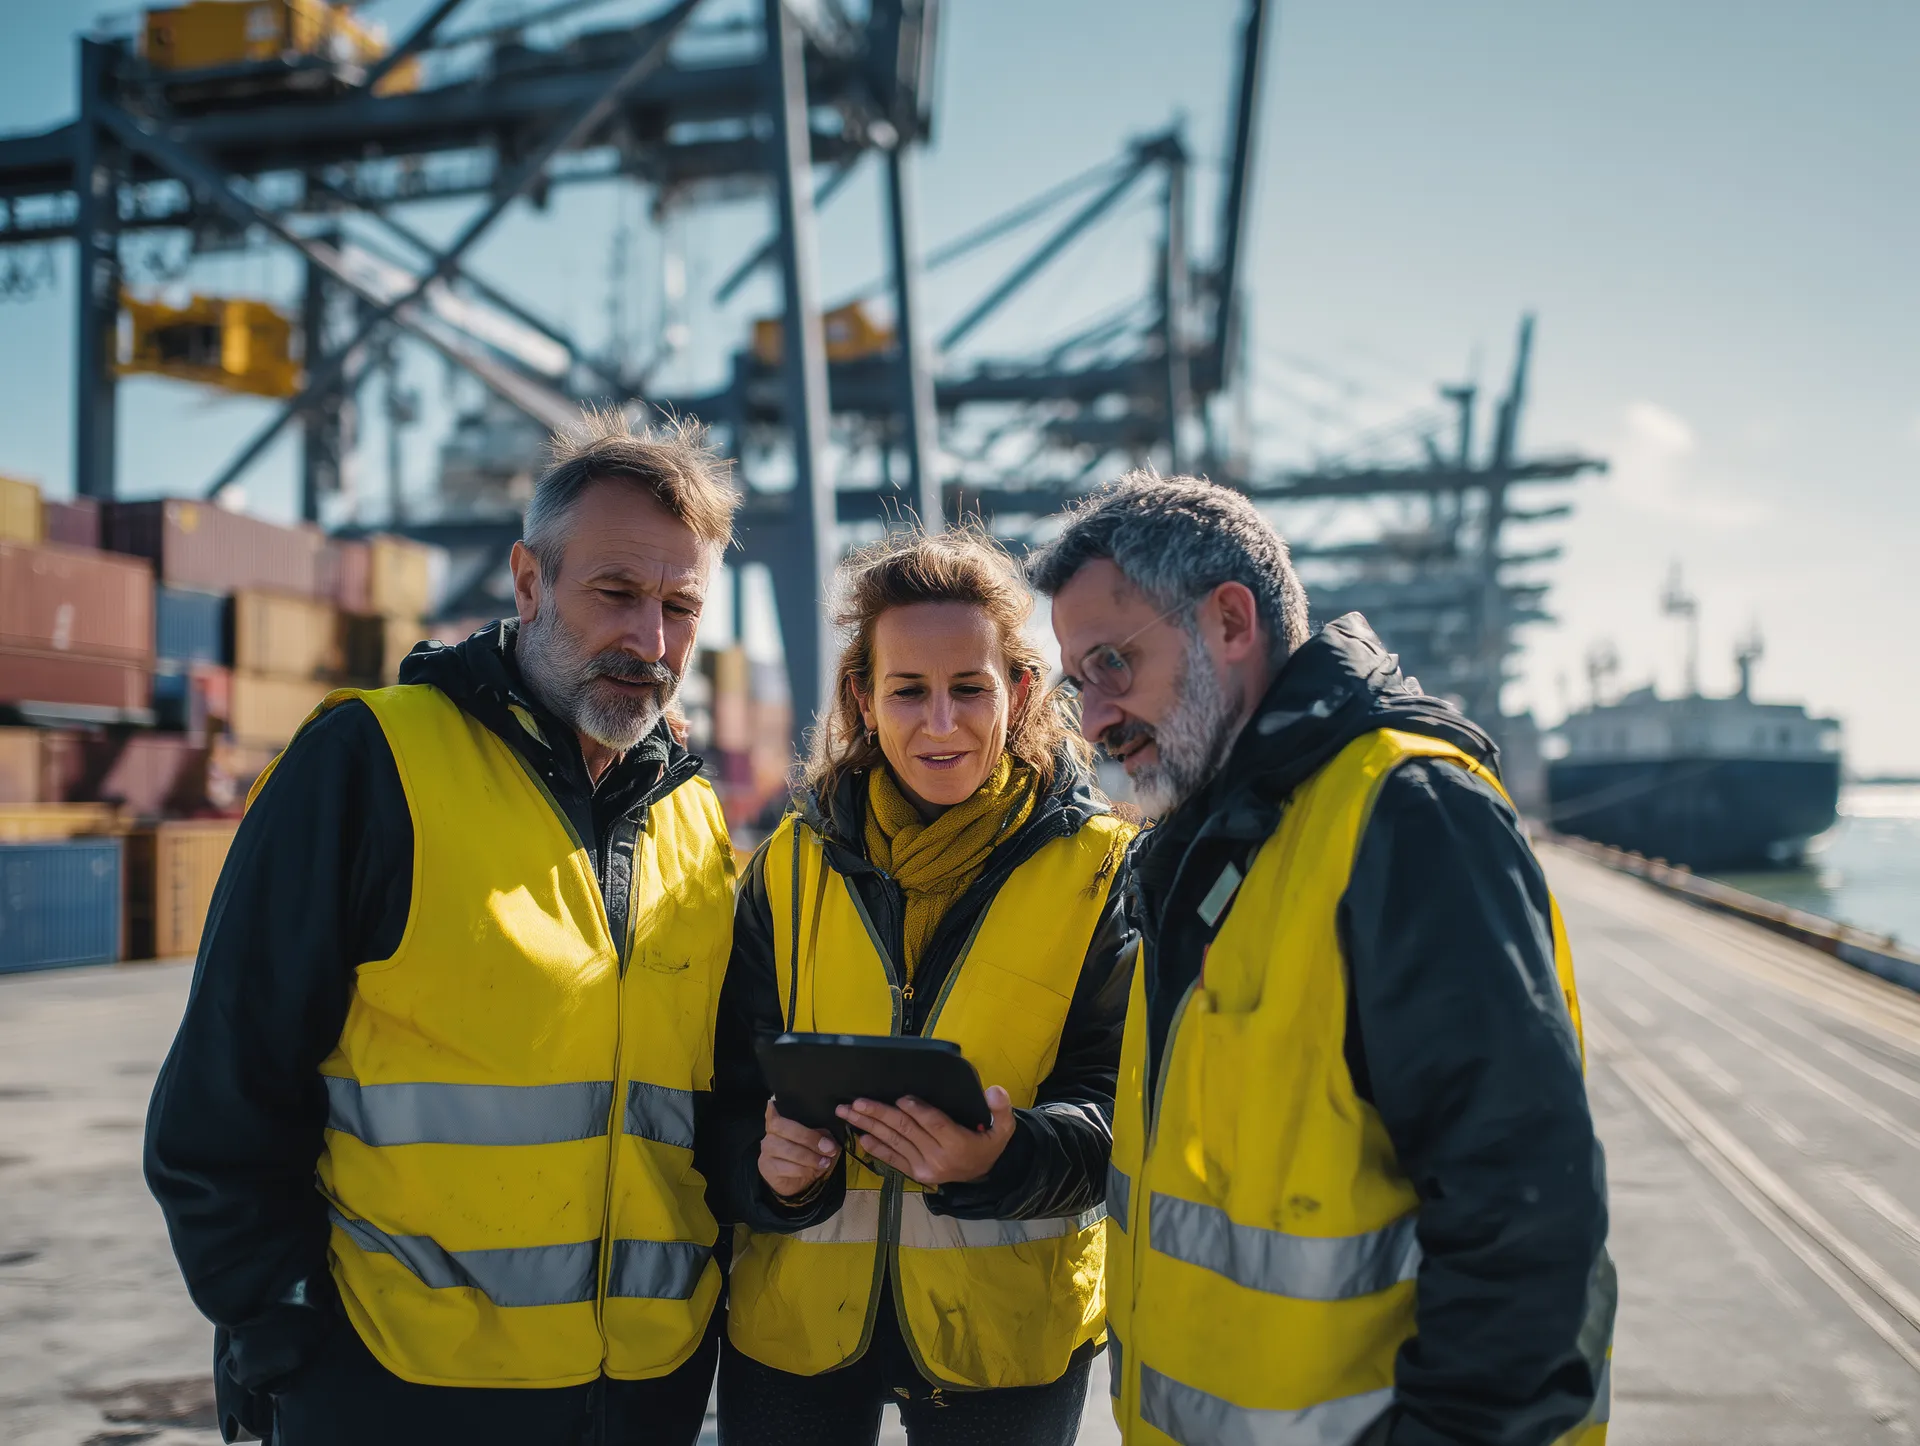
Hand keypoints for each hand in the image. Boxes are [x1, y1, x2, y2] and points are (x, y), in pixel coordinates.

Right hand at [757, 1099, 839, 1198]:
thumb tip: (828, 1139)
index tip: (776, 1104)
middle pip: (783, 1127)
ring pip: (788, 1149)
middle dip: (810, 1138)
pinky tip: (812, 1171)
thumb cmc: (806, 1157)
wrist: (796, 1183)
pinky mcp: (767, 1168)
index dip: (775, 1108)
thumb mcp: (817, 1143)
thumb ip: (820, 1135)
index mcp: (779, 1122)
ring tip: (825, 1161)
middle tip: (829, 1148)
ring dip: (810, 1157)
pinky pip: (787, 1167)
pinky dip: (804, 1170)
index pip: (774, 1111)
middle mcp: (769, 1134)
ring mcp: (766, 1151)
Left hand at [838, 1086, 1014, 1186]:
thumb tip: (994, 1091)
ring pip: (893, 1142)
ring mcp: (923, 1168)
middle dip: (879, 1114)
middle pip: (905, 1131)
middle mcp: (938, 1158)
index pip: (934, 1124)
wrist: (983, 1176)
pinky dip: (875, 1148)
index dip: (917, 1111)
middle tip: (857, 1102)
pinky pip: (892, 1159)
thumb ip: (1001, 1110)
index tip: (900, 1098)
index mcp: (958, 1144)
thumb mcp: (1003, 1129)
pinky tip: (861, 1136)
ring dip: (869, 1126)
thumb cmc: (988, 1144)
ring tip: (849, 1113)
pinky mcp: (915, 1174)